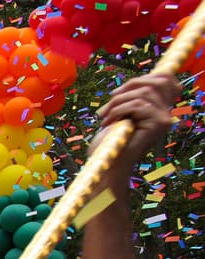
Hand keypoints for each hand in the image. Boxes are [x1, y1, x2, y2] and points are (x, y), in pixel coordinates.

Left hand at [92, 74, 178, 189]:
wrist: (106, 166)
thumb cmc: (110, 143)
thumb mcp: (121, 114)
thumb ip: (132, 98)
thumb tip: (133, 83)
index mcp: (160, 109)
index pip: (165, 79)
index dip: (142, 78)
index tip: (117, 93)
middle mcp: (166, 113)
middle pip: (158, 81)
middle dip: (128, 86)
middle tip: (110, 101)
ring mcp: (164, 119)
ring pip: (145, 92)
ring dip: (118, 102)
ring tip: (105, 116)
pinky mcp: (158, 125)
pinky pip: (138, 105)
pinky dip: (118, 110)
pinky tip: (108, 123)